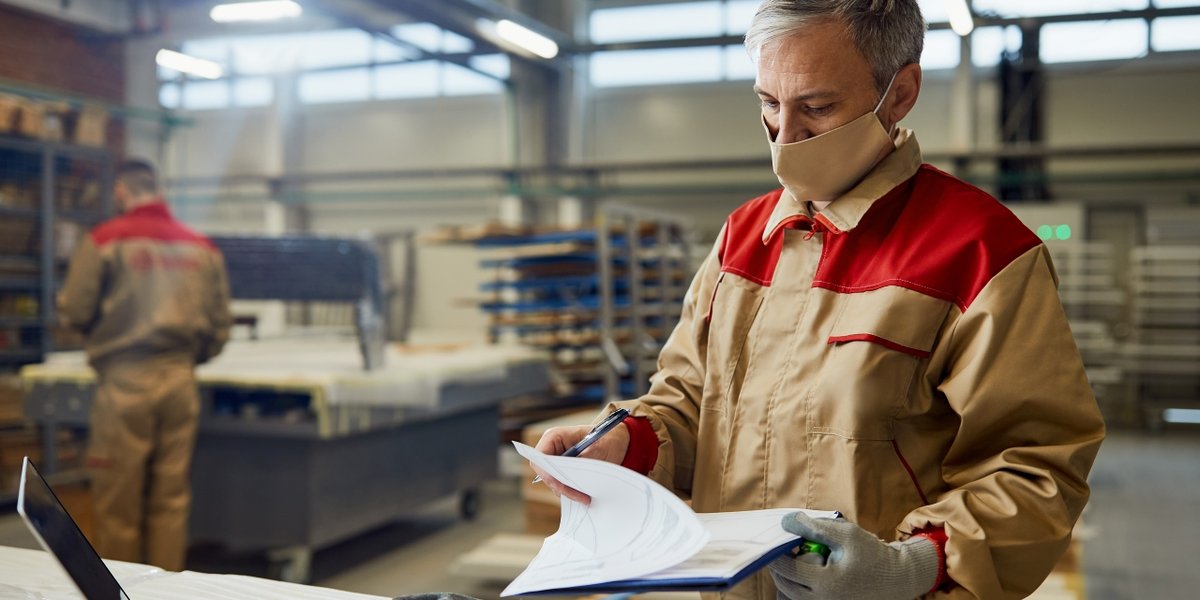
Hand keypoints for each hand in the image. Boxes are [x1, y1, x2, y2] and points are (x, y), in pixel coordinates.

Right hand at [532, 423, 629, 504]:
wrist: (618, 443)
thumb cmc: (607, 439)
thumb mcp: (597, 449)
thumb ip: (581, 461)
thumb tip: (571, 476)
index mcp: (555, 436)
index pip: (540, 458)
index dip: (547, 473)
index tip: (561, 485)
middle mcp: (552, 448)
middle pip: (545, 473)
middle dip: (561, 486)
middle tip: (581, 497)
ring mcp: (557, 460)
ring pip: (553, 481)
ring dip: (568, 491)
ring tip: (586, 496)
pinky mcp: (564, 471)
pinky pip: (561, 484)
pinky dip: (572, 491)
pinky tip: (585, 495)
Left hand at [768, 513, 938, 599]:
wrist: (897, 579)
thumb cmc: (874, 555)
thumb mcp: (847, 534)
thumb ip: (815, 527)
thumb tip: (786, 522)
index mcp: (826, 583)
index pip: (787, 568)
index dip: (777, 552)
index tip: (776, 540)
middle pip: (785, 584)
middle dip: (780, 565)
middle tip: (785, 550)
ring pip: (790, 596)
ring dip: (787, 579)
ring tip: (796, 562)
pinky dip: (797, 589)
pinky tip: (804, 575)